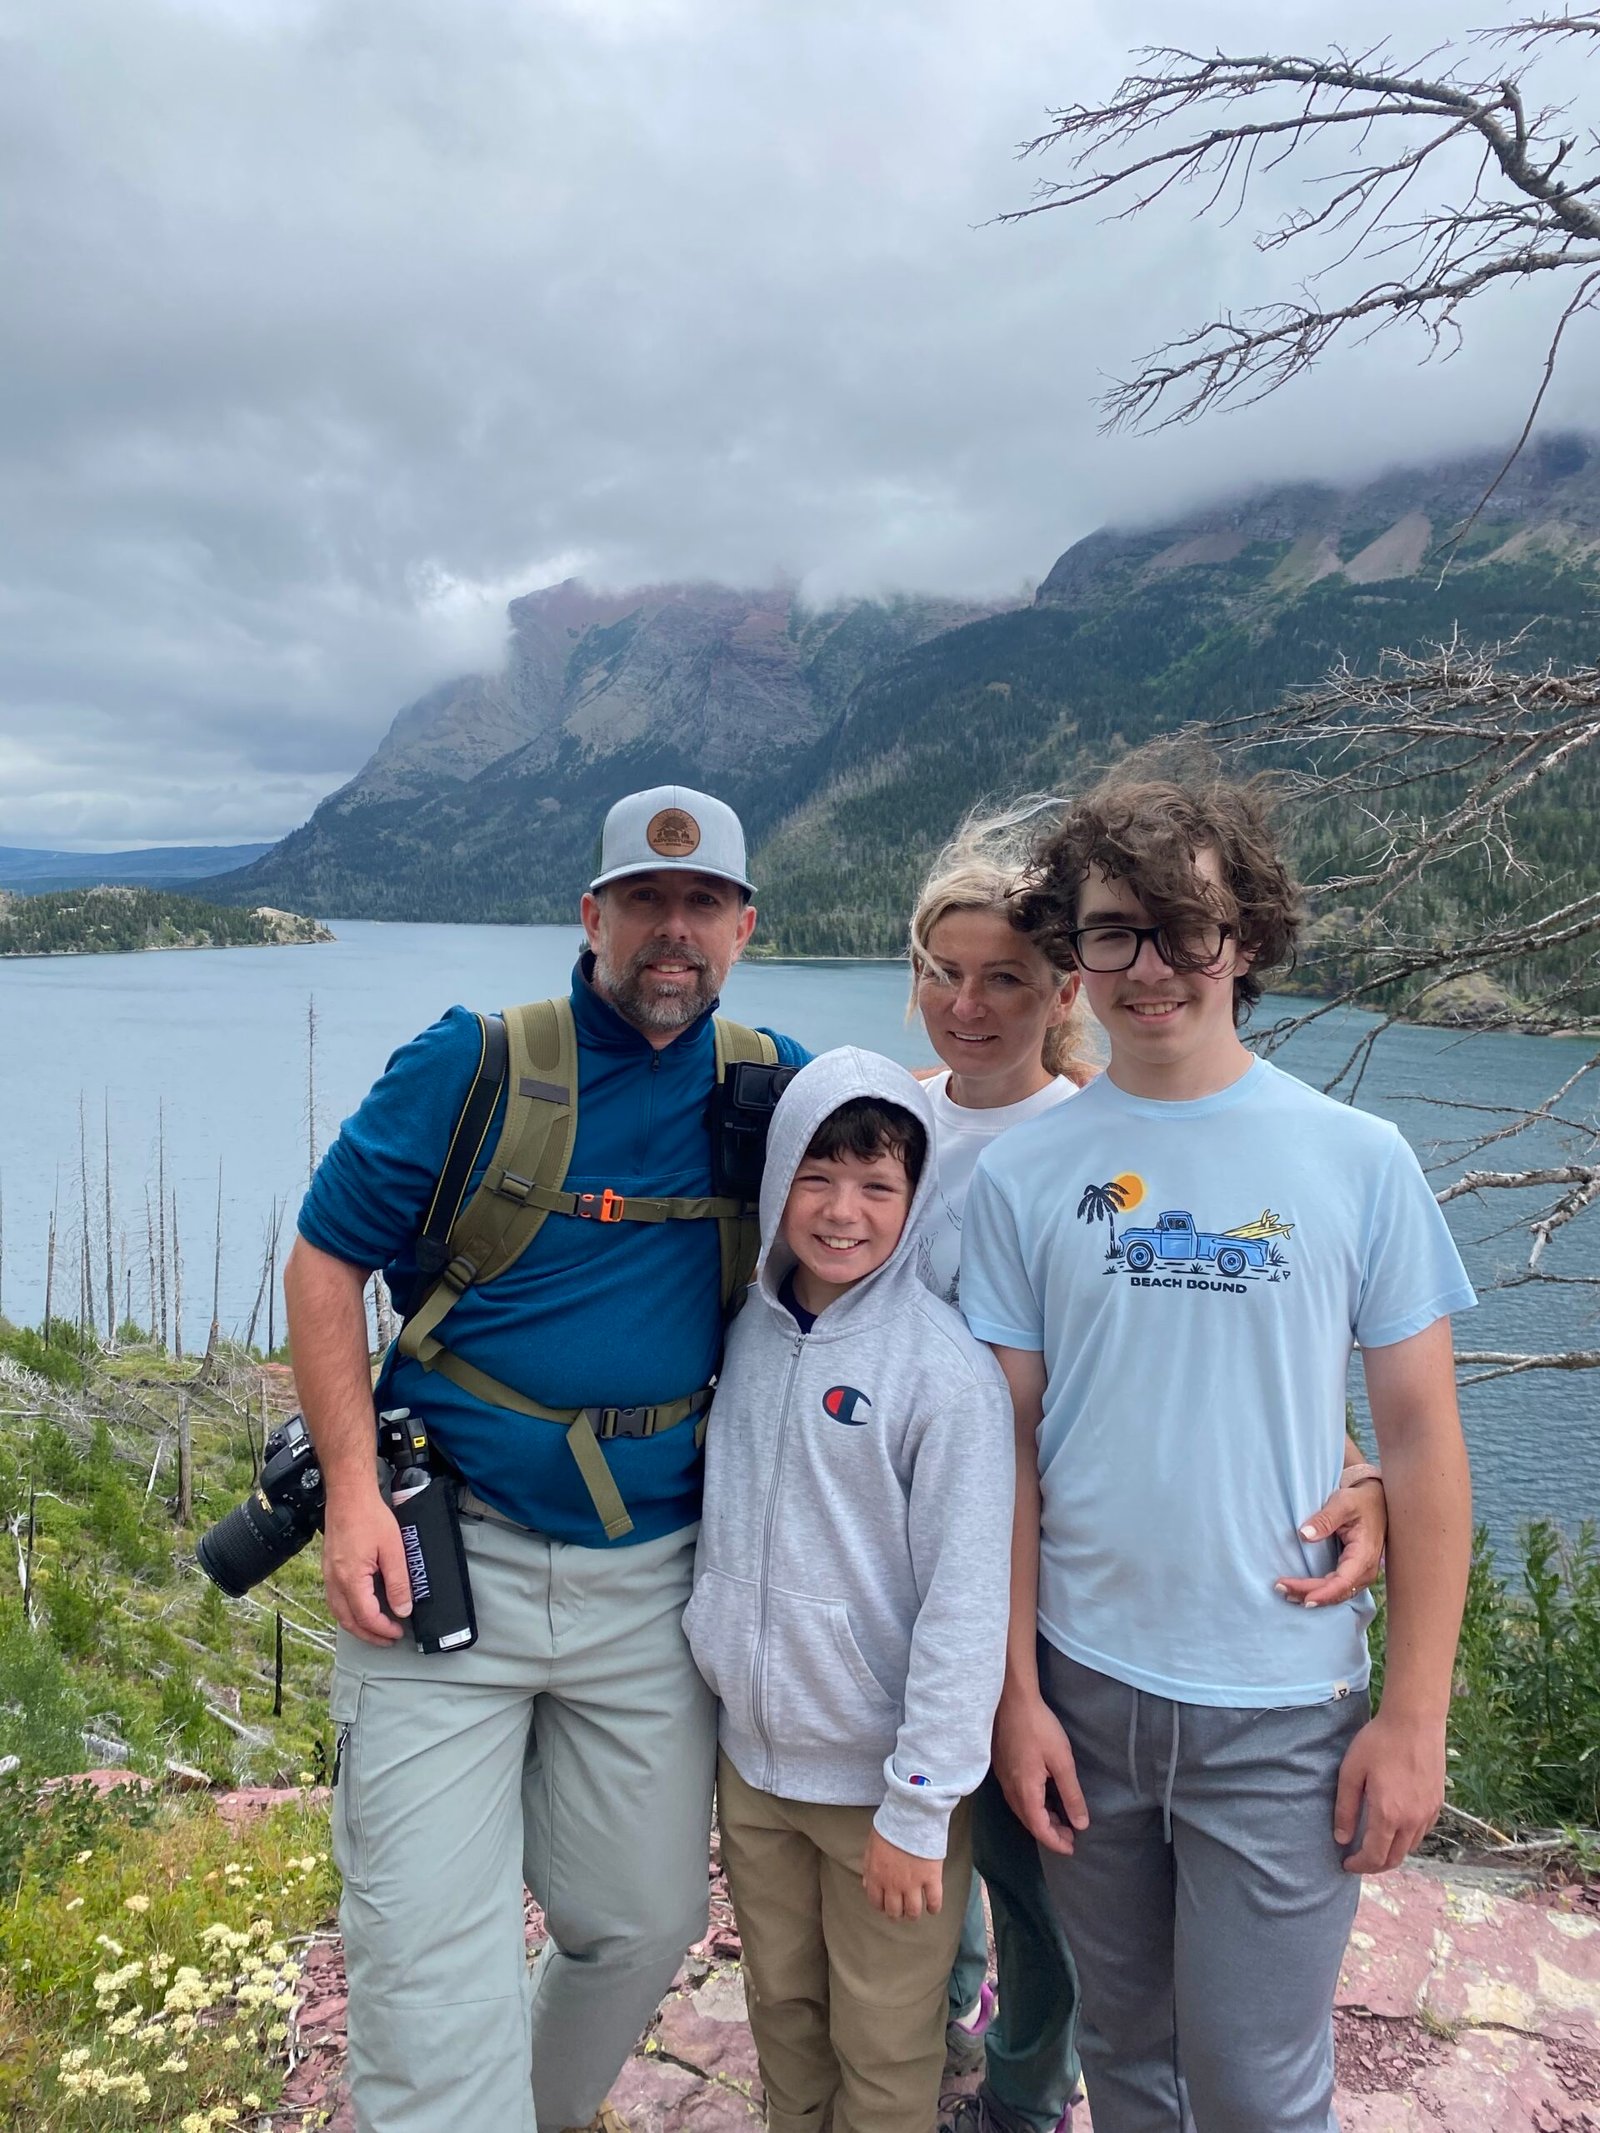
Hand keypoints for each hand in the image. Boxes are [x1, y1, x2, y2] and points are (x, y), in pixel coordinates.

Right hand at [322, 1485, 411, 1644]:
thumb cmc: (370, 1517)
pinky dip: (348, 1612)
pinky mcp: (328, 1568)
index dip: (383, 1629)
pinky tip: (360, 1609)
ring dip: (357, 1626)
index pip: (367, 1616)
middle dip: (369, 1635)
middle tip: (388, 1639)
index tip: (398, 1632)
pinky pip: (335, 1600)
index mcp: (351, 1579)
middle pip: (349, 1621)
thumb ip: (399, 1583)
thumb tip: (402, 1609)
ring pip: (339, 1613)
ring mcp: (328, 1575)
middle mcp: (335, 1581)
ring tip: (375, 1630)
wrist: (348, 1495)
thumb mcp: (394, 1550)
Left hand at [862, 1830, 943, 1918]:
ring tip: (916, 1910)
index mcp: (877, 1876)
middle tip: (901, 1909)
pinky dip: (934, 1908)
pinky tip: (933, 1908)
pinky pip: (934, 1902)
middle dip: (897, 1913)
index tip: (886, 1905)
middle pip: (894, 1911)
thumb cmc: (890, 1826)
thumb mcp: (871, 1846)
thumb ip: (869, 1867)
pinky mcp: (931, 1878)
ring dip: (913, 1914)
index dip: (881, 1906)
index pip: (876, 1902)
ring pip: (913, 1912)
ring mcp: (913, 1883)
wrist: (911, 1815)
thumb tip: (867, 1885)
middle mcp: (894, 1885)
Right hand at [990, 1684, 1088, 1854]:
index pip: (1039, 1828)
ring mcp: (1003, 1779)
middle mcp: (1010, 1790)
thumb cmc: (1040, 1728)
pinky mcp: (1001, 1768)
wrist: (1012, 1700)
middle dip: (1049, 1833)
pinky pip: (1017, 1797)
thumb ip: (1071, 1794)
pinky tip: (1044, 1798)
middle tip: (1071, 1834)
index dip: (1055, 1842)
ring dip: (1041, 1819)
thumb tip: (1081, 1824)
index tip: (1072, 1848)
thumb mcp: (1062, 1761)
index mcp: (1025, 1791)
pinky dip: (1032, 1806)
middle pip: (1029, 1822)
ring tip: (1060, 1818)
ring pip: (1022, 1810)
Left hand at [1279, 1472, 1386, 1608]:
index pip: (1343, 1582)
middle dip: (1309, 1593)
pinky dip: (1320, 1592)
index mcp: (1364, 1555)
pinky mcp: (1354, 1572)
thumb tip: (1304, 1535)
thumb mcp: (1343, 1503)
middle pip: (1336, 1592)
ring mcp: (1361, 1573)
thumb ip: (1325, 1519)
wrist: (1377, 1502)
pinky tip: (1301, 1592)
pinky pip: (1337, 1588)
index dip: (1322, 1592)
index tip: (1302, 1597)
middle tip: (1280, 1589)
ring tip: (1286, 1594)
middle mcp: (1365, 1570)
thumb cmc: (1360, 1502)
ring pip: (1337, 1594)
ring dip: (1312, 1595)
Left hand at [1333, 1707, 1446, 1872]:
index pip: (1375, 1856)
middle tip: (1359, 1860)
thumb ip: (1346, 1808)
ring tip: (1375, 1844)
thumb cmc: (1379, 1742)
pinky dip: (1407, 1839)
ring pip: (1410, 1847)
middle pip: (1395, 1858)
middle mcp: (1412, 1820)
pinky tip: (1395, 1827)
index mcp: (1388, 1814)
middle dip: (1375, 1865)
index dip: (1359, 1865)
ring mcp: (1428, 1813)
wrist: (1415, 1721)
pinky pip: (1422, 1833)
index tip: (1346, 1863)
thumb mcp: (1351, 1771)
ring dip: (1391, 1852)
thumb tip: (1342, 1838)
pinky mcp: (1437, 1804)